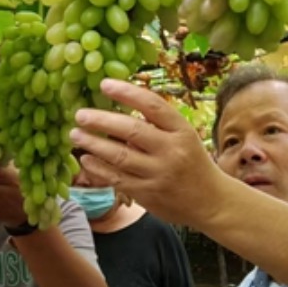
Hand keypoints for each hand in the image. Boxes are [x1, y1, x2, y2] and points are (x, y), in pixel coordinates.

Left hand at [70, 79, 224, 228]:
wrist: (211, 202)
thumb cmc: (192, 163)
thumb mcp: (184, 137)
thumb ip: (157, 125)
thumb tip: (119, 109)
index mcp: (182, 131)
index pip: (153, 106)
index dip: (127, 93)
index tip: (104, 84)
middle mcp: (171, 151)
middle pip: (132, 130)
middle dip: (102, 120)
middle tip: (80, 114)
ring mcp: (159, 174)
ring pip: (120, 156)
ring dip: (94, 144)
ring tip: (75, 134)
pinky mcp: (148, 194)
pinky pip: (117, 179)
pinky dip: (98, 168)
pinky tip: (86, 159)